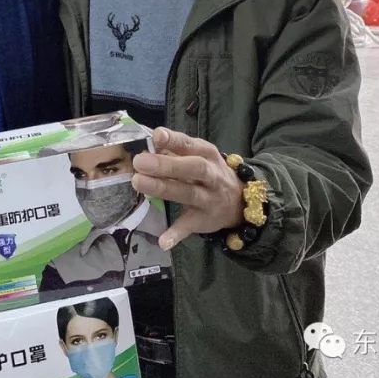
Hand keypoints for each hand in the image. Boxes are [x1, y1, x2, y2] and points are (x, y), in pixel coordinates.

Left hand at [131, 128, 243, 250]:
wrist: (240, 201)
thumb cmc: (208, 172)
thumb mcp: (196, 155)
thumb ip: (172, 149)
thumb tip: (144, 142)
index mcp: (206, 153)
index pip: (189, 144)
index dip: (173, 140)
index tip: (156, 136)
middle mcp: (211, 175)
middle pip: (192, 168)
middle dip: (166, 165)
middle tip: (140, 162)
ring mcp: (209, 199)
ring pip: (188, 193)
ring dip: (163, 188)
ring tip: (138, 183)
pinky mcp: (203, 220)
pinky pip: (189, 226)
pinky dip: (176, 234)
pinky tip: (163, 241)